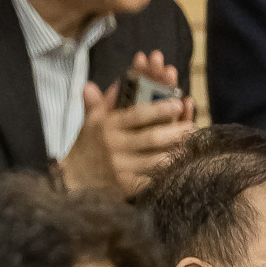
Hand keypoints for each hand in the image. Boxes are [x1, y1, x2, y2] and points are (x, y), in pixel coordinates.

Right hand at [58, 50, 191, 198]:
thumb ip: (104, 101)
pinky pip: (153, 178)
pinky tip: (178, 165)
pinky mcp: (126, 184)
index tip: (178, 103)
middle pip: (151, 137)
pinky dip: (168, 172)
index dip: (159, 108)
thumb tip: (114, 82)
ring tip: (189, 144)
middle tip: (191, 126)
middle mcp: (113, 146)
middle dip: (175, 131)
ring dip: (176, 152)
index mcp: (107, 126)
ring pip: (156, 159)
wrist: (75, 177)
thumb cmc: (88, 144)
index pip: (137, 114)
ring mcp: (120, 167)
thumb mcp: (92, 120)